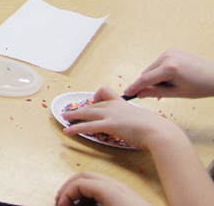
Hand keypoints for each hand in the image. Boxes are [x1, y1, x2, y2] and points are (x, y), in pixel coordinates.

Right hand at [55, 171, 151, 205]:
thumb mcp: (111, 205)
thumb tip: (67, 205)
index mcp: (112, 191)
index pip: (80, 183)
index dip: (66, 194)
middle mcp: (117, 186)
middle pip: (85, 176)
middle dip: (69, 187)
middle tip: (60, 202)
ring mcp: (123, 190)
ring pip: (94, 180)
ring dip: (79, 189)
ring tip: (72, 203)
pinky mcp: (128, 196)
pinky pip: (103, 188)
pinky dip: (91, 193)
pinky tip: (88, 205)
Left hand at [61, 86, 178, 151]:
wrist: (159, 131)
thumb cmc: (156, 128)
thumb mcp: (144, 120)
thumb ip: (137, 120)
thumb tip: (140, 126)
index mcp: (123, 103)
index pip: (105, 92)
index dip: (97, 96)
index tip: (94, 101)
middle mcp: (114, 106)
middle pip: (92, 105)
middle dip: (81, 109)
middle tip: (71, 112)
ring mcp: (110, 115)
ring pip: (86, 113)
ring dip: (73, 115)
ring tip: (64, 117)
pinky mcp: (108, 125)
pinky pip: (87, 126)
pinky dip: (75, 128)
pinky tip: (67, 130)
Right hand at [124, 49, 213, 99]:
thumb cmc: (201, 87)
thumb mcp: (178, 93)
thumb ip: (156, 93)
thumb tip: (139, 94)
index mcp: (170, 68)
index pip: (145, 79)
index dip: (135, 87)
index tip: (126, 94)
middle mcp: (167, 56)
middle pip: (147, 72)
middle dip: (149, 83)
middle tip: (160, 94)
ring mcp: (169, 52)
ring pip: (152, 68)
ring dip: (155, 78)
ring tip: (171, 85)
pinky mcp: (171, 51)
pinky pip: (158, 63)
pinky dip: (160, 72)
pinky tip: (172, 78)